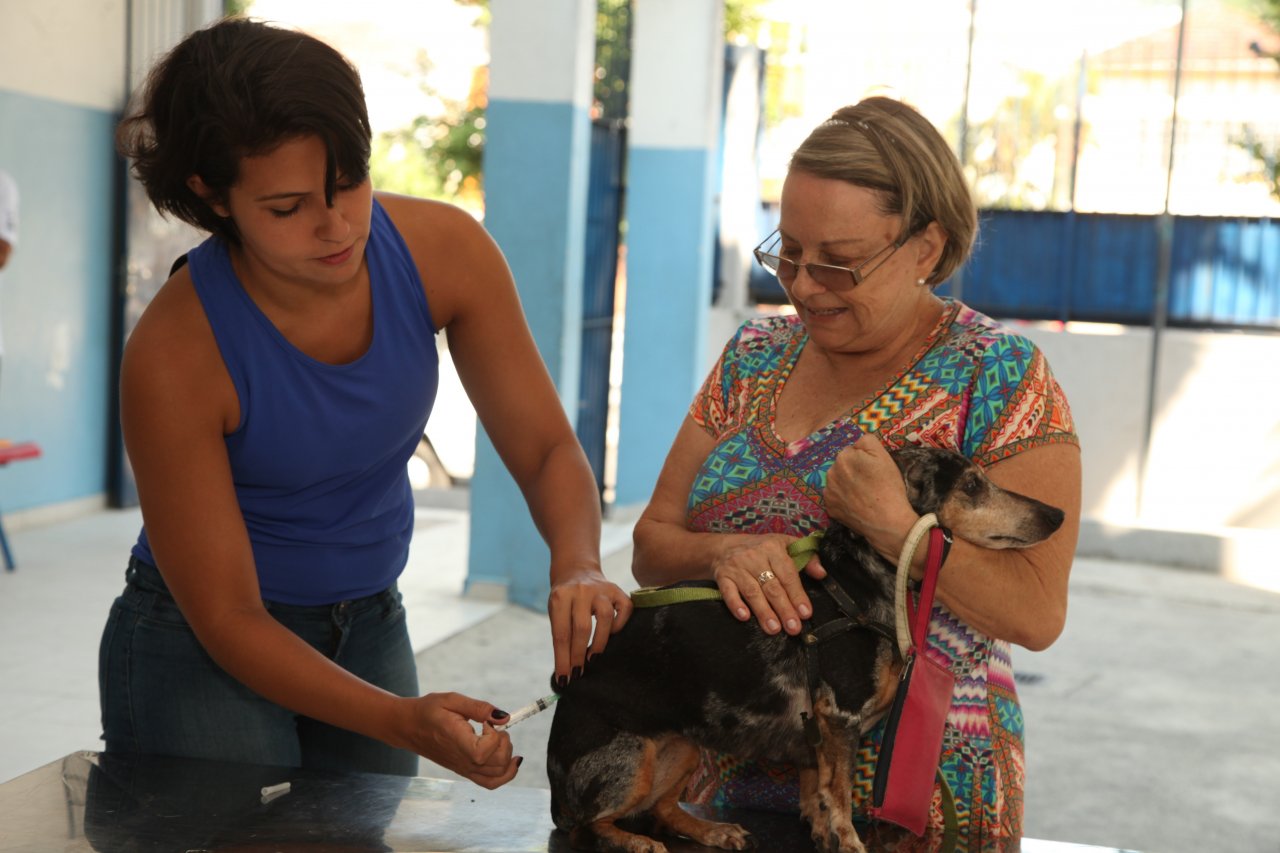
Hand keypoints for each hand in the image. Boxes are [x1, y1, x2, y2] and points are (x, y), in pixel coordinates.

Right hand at [405, 692, 519, 788]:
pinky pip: (490, 782)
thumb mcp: (451, 700)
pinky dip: (506, 774)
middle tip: (492, 727)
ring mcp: (464, 769)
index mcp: (457, 742)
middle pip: (497, 764)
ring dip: (508, 756)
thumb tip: (504, 717)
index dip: (493, 736)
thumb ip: (478, 708)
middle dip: (505, 742)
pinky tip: (512, 759)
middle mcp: (462, 761)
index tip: (485, 722)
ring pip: (498, 776)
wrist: (409, 727)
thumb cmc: (428, 711)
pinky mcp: (465, 771)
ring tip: (500, 738)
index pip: (484, 752)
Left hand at [547, 568, 632, 684]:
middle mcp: (581, 590)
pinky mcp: (617, 589)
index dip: (562, 659)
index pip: (561, 633)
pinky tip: (612, 633)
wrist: (576, 570)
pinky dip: (620, 624)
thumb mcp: (556, 613)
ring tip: (593, 657)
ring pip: (606, 617)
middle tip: (579, 673)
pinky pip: (625, 608)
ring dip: (599, 642)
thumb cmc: (564, 599)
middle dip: (579, 655)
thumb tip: (568, 671)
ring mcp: (601, 588)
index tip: (564, 679)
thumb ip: (562, 636)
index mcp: (560, 596)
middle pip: (582, 628)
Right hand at [712, 535, 823, 635]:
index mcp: (773, 548)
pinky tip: (744, 617)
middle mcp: (754, 557)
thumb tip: (822, 573)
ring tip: (774, 628)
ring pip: (752, 592)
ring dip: (763, 611)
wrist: (723, 547)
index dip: (797, 594)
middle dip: (784, 608)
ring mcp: (737, 567)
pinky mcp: (722, 577)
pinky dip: (736, 604)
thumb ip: (806, 557)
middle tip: (793, 627)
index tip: (805, 613)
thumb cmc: (760, 549)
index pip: (788, 574)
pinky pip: (728, 592)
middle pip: (772, 586)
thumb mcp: (784, 544)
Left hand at [825, 434, 917, 557]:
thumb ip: (867, 441)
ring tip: (864, 494)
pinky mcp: (829, 508)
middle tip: (870, 483)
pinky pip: (836, 498)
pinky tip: (856, 504)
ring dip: (847, 484)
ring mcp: (828, 492)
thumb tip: (857, 443)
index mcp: (843, 457)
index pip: (853, 451)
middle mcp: (830, 472)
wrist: (887, 521)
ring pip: (838, 481)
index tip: (874, 471)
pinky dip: (844, 499)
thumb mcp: (883, 455)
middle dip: (853, 470)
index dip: (865, 460)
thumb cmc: (888, 486)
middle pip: (843, 466)